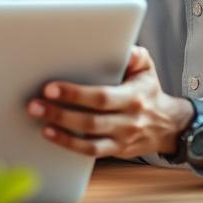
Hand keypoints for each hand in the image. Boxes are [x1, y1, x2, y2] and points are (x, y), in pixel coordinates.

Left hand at [26, 46, 193, 158]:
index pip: (101, 97)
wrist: (168, 125)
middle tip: (34, 104)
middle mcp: (129, 120)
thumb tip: (126, 50)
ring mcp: (122, 138)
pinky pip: (91, 152)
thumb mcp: (146, 69)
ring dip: (60, 131)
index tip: (50, 88)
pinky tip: (49, 134)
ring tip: (38, 119)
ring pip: (89, 140)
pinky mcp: (116, 150)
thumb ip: (136, 56)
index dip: (75, 94)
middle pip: (91, 120)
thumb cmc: (147, 90)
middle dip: (60, 113)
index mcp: (134, 97)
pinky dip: (68, 145)